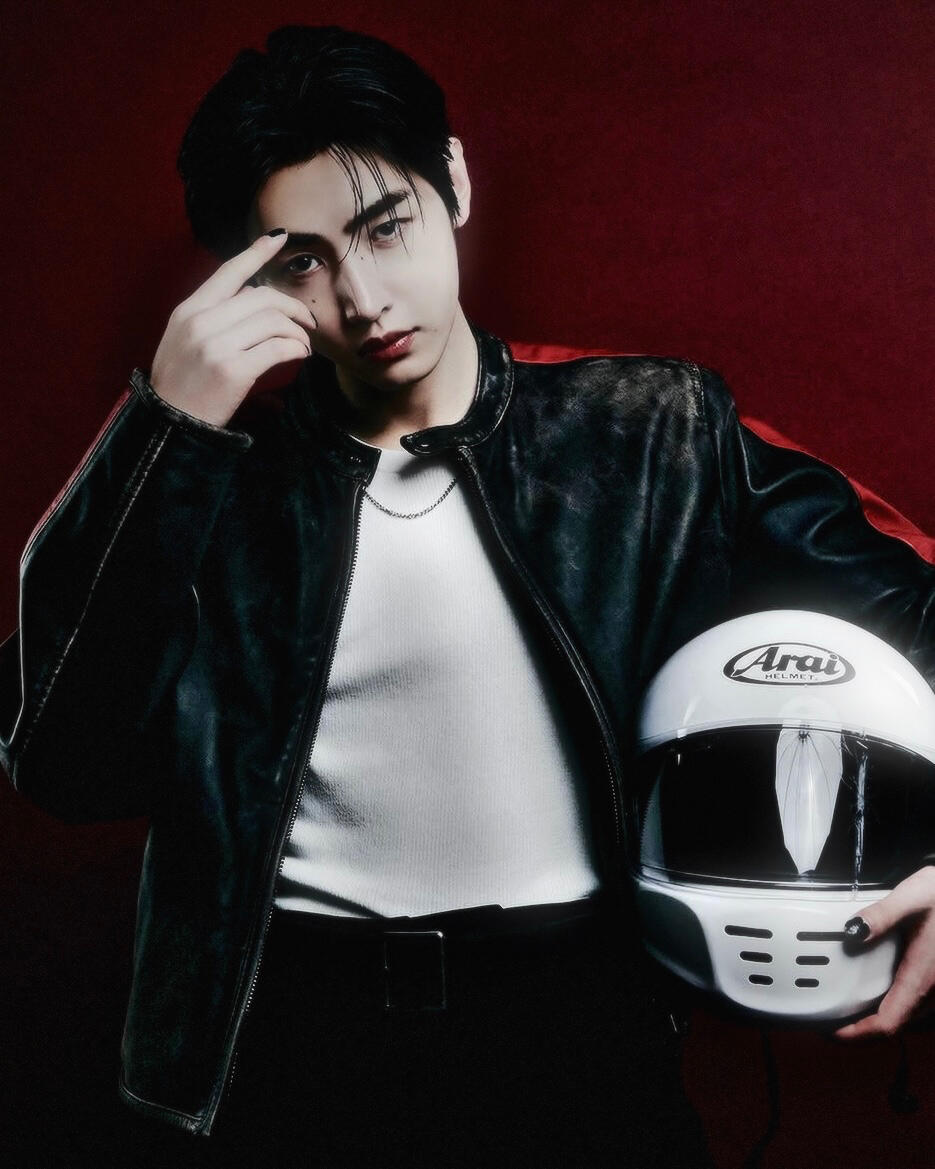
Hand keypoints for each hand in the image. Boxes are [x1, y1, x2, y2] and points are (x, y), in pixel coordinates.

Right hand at [150, 231, 316, 426]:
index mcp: (189, 310)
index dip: (256, 252)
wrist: (170, 425)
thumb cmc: (182, 385)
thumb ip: (213, 316)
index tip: (279, 238)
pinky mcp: (232, 370)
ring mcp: (215, 345)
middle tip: (307, 322)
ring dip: (298, 331)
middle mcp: (201, 322)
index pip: (228, 272)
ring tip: (303, 344)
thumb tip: (251, 295)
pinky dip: (296, 348)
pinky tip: (300, 355)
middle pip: (261, 296)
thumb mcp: (184, 340)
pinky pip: (277, 348)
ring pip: (273, 320)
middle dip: (293, 306)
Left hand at [834, 864, 934, 1038]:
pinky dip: (890, 1004)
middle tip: (830, 1019)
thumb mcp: (913, 898)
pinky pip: (913, 1003)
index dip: (858, 1035)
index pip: (889, 1023)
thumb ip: (881, 915)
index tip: (831, 1033)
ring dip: (876, 1018)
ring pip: (905, 1016)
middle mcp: (933, 990)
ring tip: (846, 1008)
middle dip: (862, 1029)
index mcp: (923, 977)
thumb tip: (852, 930)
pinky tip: (874, 990)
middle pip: (895, 1024)